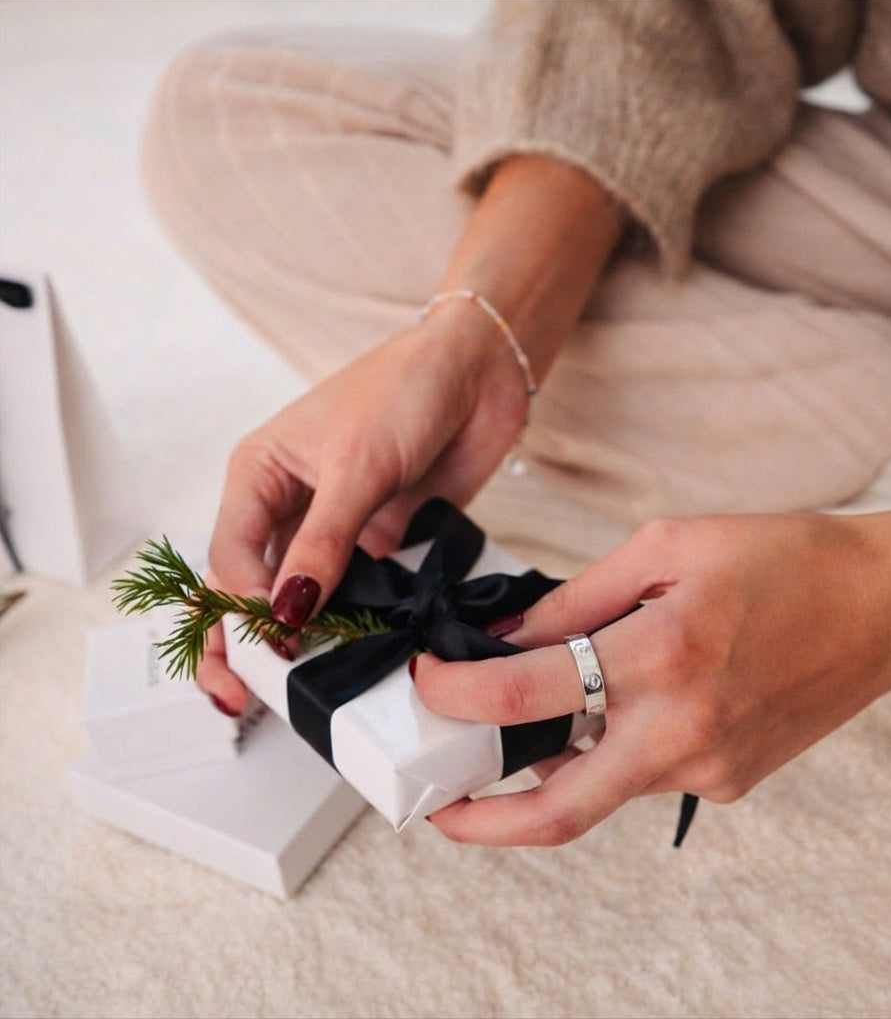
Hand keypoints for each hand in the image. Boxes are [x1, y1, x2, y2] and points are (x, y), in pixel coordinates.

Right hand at [192, 155, 626, 713]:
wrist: (480, 372)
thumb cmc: (406, 389)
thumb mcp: (357, 464)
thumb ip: (325, 541)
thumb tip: (287, 611)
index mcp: (260, 475)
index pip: (230, 556)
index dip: (240, 608)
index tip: (271, 644)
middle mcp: (291, 507)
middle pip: (251, 587)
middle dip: (242, 642)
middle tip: (246, 698)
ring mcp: (338, 530)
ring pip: (305, 599)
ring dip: (302, 641)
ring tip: (305, 689)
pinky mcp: (384, 543)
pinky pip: (361, 595)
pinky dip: (357, 626)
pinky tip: (361, 655)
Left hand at [413, 476, 890, 845]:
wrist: (884, 605)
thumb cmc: (784, 559)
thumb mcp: (668, 546)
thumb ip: (579, 597)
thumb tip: (511, 636)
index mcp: (661, 654)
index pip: (522, 693)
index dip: (454, 691)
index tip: (426, 680)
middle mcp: (683, 730)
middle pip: (557, 811)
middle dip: (482, 823)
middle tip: (438, 804)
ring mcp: (709, 768)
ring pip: (600, 787)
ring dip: (551, 766)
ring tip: (524, 721)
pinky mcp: (729, 781)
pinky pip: (645, 774)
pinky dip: (611, 747)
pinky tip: (616, 702)